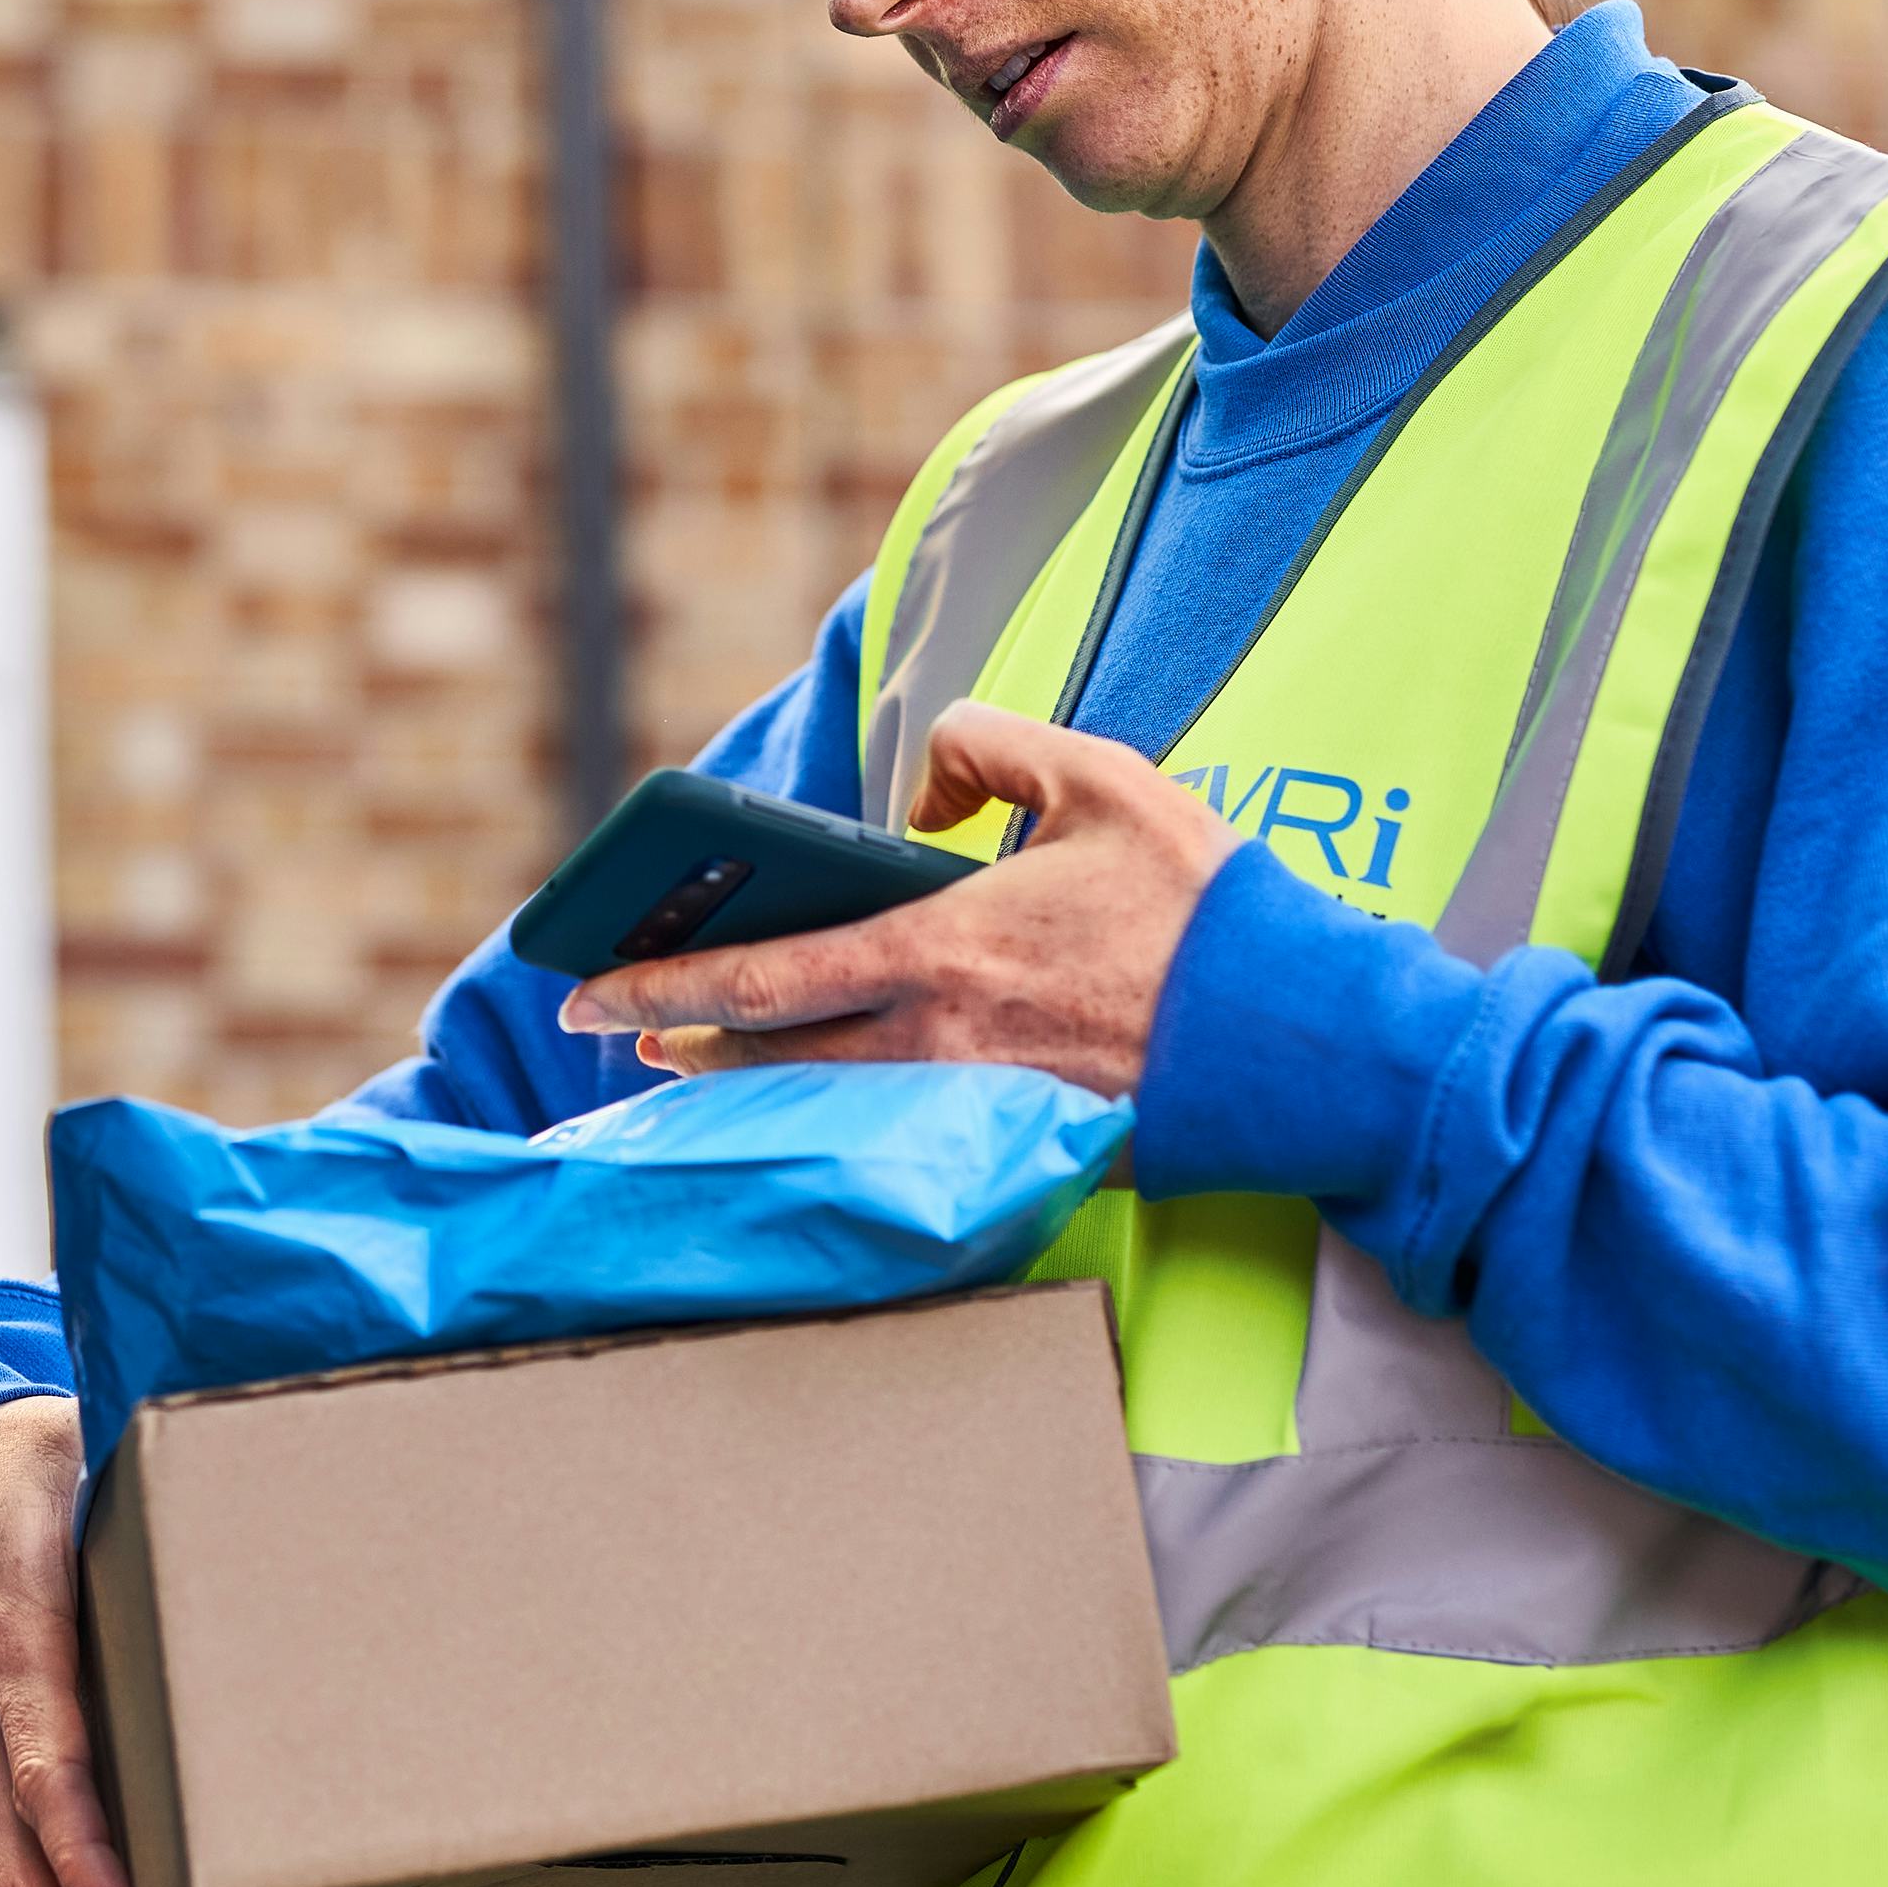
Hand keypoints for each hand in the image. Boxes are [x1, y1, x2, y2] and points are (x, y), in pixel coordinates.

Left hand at [553, 702, 1237, 1090]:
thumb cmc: (1203, 903)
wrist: (1294, 1033)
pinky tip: (813, 1094)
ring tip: (685, 1055)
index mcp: (942, 949)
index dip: (663, 985)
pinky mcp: (1021, 1136)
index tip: (592, 989)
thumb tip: (924, 789)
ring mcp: (978, 1098)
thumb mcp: (1101, 776)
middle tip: (607, 1031)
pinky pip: (899, 1124)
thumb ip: (992, 750)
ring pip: (824, 1096)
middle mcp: (940, 1038)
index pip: (765, 978)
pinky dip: (834, 1108)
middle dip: (675, 1038)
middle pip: (771, 1053)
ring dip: (745, 1078)